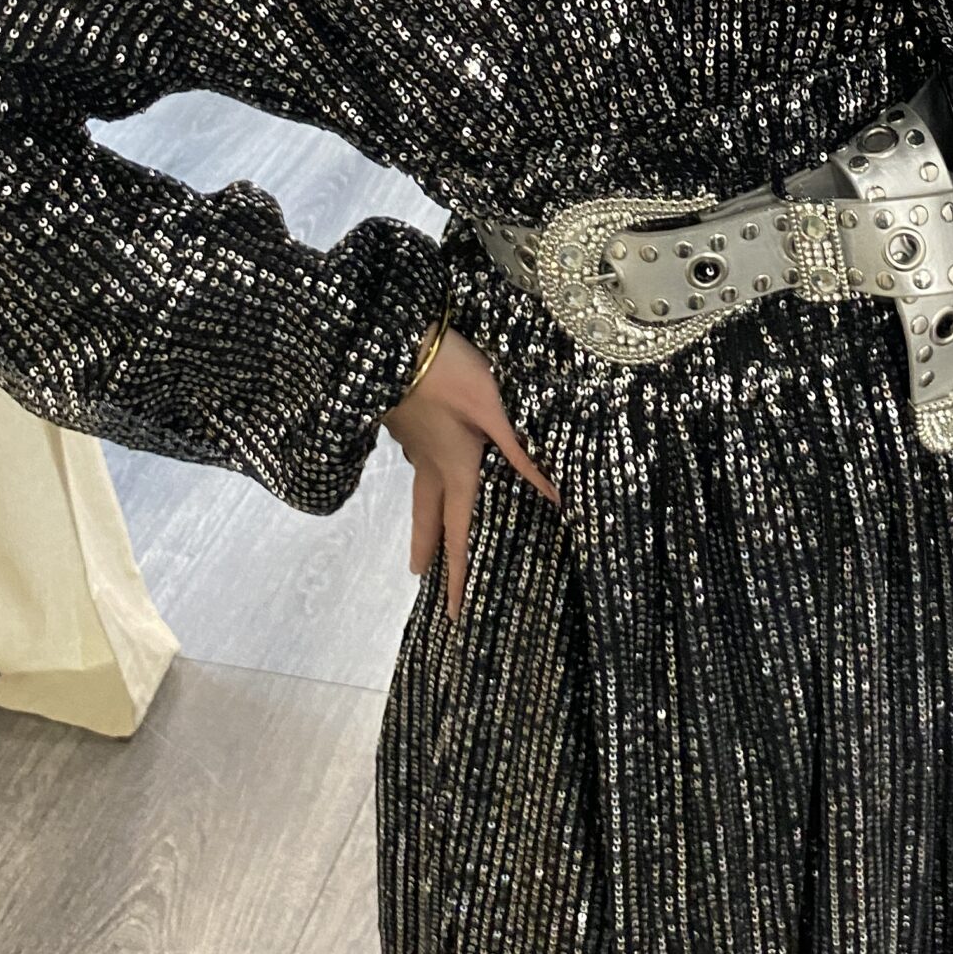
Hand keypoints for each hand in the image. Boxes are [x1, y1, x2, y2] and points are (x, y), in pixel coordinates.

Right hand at [382, 327, 559, 622]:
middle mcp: (431, 466)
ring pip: (420, 491)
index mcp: (455, 470)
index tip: (452, 612)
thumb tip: (555, 493)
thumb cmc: (451, 374)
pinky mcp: (407, 424)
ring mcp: (414, 445)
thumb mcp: (495, 410)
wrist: (396, 341)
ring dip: (424, 518)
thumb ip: (521, 452)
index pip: (457, 534)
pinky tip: (431, 465)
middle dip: (428, 550)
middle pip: (428, 519)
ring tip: (426, 533)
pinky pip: (418, 465)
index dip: (457, 575)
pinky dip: (423, 481)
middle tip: (421, 577)